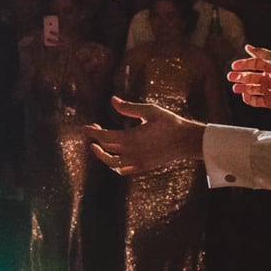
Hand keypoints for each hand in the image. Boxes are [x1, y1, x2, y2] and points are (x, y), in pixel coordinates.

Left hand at [84, 96, 204, 174]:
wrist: (187, 140)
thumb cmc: (169, 122)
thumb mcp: (149, 111)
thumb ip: (128, 107)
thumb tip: (112, 100)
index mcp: (131, 138)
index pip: (104, 137)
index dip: (92, 132)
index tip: (84, 128)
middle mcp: (131, 152)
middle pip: (105, 149)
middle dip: (96, 140)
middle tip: (93, 130)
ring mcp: (137, 162)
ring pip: (111, 163)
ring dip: (102, 155)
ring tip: (98, 146)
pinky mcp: (143, 167)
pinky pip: (123, 170)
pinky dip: (114, 165)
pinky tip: (113, 157)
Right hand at [228, 45, 270, 116]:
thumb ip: (262, 53)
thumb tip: (248, 47)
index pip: (254, 65)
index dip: (243, 64)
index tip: (234, 66)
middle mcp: (269, 79)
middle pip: (250, 77)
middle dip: (240, 77)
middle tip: (231, 77)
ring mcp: (269, 91)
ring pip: (251, 89)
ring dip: (242, 88)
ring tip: (235, 88)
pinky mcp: (269, 102)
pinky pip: (256, 101)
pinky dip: (249, 99)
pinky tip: (244, 96)